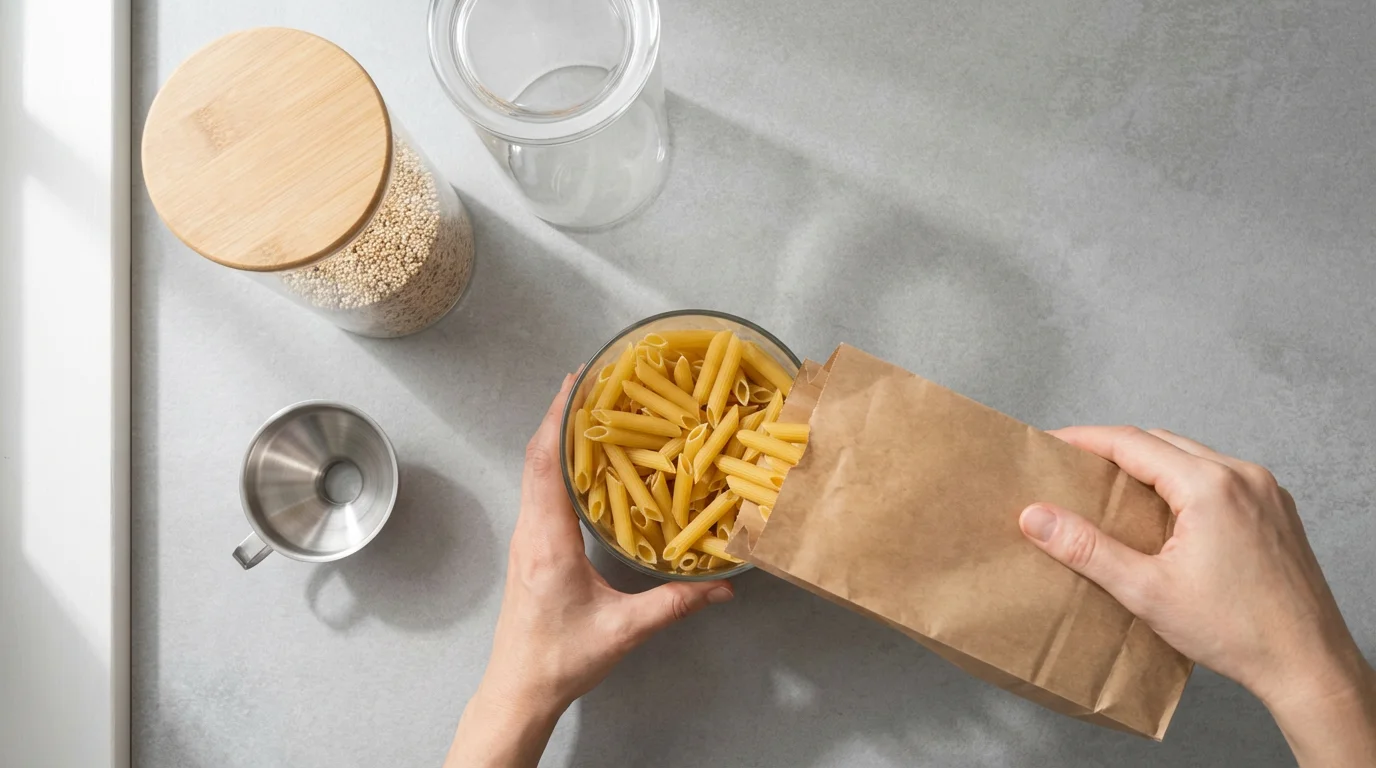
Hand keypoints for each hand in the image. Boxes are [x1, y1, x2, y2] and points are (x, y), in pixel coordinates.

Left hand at [446, 375, 733, 767]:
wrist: (518, 689)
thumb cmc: (561, 659)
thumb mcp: (624, 631)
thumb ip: (675, 605)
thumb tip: (723, 587)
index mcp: (548, 540)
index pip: (546, 463)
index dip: (559, 418)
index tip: (577, 382)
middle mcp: (531, 531)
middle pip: (537, 456)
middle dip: (561, 414)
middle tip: (594, 382)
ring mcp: (527, 538)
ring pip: (535, 472)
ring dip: (558, 437)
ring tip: (592, 412)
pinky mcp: (530, 549)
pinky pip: (540, 491)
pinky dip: (557, 464)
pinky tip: (584, 463)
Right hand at [1019, 426, 1373, 764]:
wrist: (1308, 663)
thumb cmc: (1237, 632)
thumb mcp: (1146, 591)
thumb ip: (1087, 549)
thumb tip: (1036, 517)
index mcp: (1210, 486)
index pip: (1132, 442)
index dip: (1085, 439)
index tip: (1052, 444)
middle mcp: (1243, 476)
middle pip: (1162, 442)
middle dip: (1114, 448)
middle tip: (1074, 465)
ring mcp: (1266, 491)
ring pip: (1193, 458)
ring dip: (1150, 465)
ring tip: (1112, 489)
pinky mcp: (1276, 510)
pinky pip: (1220, 478)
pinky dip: (1184, 482)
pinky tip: (1165, 512)